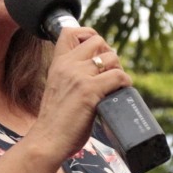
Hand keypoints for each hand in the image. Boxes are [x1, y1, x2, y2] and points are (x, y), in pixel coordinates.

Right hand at [28, 26, 131, 162]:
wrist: (47, 141)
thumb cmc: (55, 121)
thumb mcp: (58, 88)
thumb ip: (71, 76)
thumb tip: (97, 72)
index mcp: (57, 63)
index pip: (70, 31)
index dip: (88, 34)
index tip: (96, 51)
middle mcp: (67, 65)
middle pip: (98, 40)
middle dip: (109, 54)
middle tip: (109, 72)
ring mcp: (79, 76)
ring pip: (112, 57)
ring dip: (119, 69)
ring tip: (115, 85)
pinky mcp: (90, 90)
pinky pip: (119, 76)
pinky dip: (125, 83)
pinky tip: (121, 93)